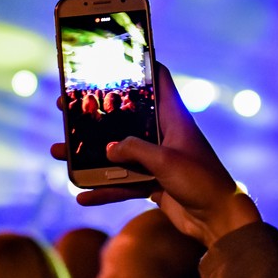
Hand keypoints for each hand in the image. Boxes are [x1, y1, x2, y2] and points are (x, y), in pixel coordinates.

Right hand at [50, 64, 260, 246]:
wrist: (219, 221)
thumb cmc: (201, 181)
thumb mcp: (165, 161)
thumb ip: (135, 150)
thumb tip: (108, 149)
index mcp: (174, 119)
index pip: (159, 81)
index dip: (141, 66)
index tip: (116, 56)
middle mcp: (164, 136)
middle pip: (125, 118)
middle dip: (97, 114)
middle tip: (68, 106)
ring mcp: (157, 160)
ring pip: (117, 154)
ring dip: (90, 156)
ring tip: (59, 152)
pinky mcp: (153, 183)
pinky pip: (123, 183)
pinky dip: (104, 190)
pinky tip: (82, 196)